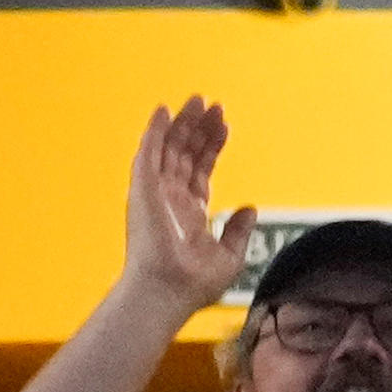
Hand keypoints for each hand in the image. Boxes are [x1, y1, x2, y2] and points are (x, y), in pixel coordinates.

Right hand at [121, 99, 253, 313]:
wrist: (168, 291)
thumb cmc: (193, 286)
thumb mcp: (230, 256)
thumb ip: (238, 231)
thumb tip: (249, 209)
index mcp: (189, 214)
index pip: (200, 171)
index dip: (212, 147)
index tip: (224, 126)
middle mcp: (170, 201)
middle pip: (185, 155)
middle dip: (199, 129)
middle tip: (213, 105)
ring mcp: (155, 194)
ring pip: (168, 149)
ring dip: (181, 123)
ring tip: (198, 100)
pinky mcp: (143, 190)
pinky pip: (147, 154)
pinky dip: (153, 132)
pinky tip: (163, 111)